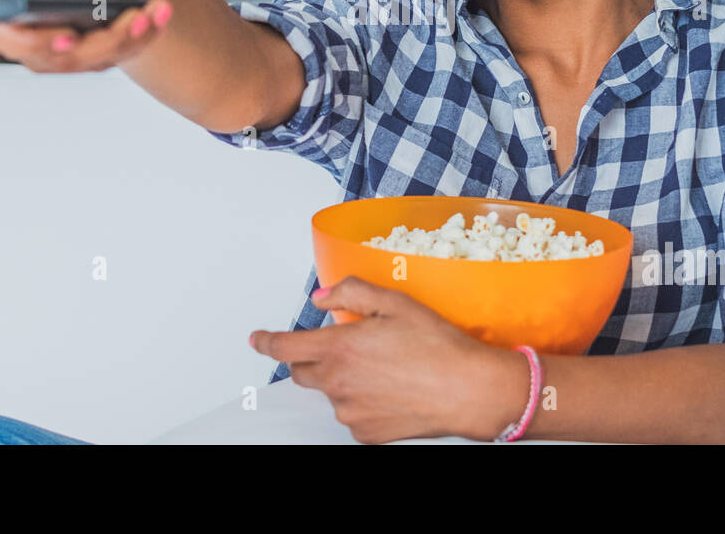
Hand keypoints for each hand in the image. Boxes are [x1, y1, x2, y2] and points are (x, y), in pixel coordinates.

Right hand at [0, 0, 172, 71]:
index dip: (29, 40)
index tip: (69, 36)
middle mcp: (24, 31)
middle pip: (53, 58)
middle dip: (98, 43)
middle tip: (134, 21)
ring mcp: (55, 51)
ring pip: (89, 61)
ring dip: (128, 37)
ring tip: (152, 11)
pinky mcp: (85, 59)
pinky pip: (113, 58)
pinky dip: (140, 37)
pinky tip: (158, 14)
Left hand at [249, 276, 527, 443]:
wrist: (467, 390)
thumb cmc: (437, 345)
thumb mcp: (395, 303)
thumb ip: (351, 292)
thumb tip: (322, 296)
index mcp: (340, 348)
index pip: (285, 347)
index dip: (266, 341)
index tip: (257, 339)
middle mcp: (338, 382)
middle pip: (302, 372)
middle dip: (311, 358)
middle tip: (342, 348)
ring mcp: (350, 411)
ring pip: (331, 392)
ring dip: (343, 379)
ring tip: (384, 368)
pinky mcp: (365, 432)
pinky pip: (352, 413)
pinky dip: (362, 400)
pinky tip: (390, 389)